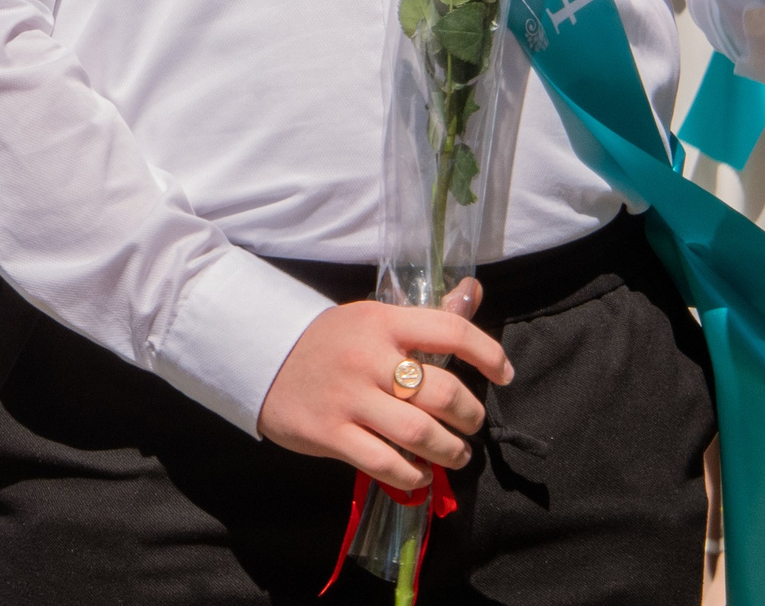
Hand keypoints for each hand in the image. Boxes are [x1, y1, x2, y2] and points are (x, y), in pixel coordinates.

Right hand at [256, 277, 511, 489]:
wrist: (260, 355)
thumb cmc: (328, 339)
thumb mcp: (374, 318)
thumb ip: (428, 314)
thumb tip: (475, 290)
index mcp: (383, 321)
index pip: (451, 330)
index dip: (488, 354)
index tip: (504, 374)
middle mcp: (368, 357)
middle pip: (443, 393)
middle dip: (470, 416)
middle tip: (469, 424)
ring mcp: (348, 398)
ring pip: (420, 434)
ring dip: (450, 452)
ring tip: (455, 454)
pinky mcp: (330, 433)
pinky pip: (385, 464)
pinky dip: (413, 475)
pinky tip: (418, 473)